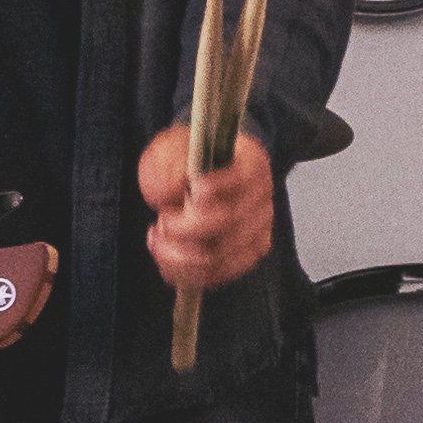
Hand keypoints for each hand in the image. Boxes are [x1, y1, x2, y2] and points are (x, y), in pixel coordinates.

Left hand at [140, 118, 277, 293]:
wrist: (188, 179)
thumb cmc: (182, 162)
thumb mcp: (168, 150)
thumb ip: (166, 166)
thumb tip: (175, 188)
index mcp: (250, 160)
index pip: (244, 177)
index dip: (219, 187)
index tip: (194, 190)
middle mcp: (262, 195)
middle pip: (229, 221)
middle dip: (185, 227)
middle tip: (161, 220)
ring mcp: (260, 227)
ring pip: (221, 254)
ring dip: (180, 253)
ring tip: (159, 238)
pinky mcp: (249, 253)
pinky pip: (221, 273)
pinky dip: (189, 272)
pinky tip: (168, 258)